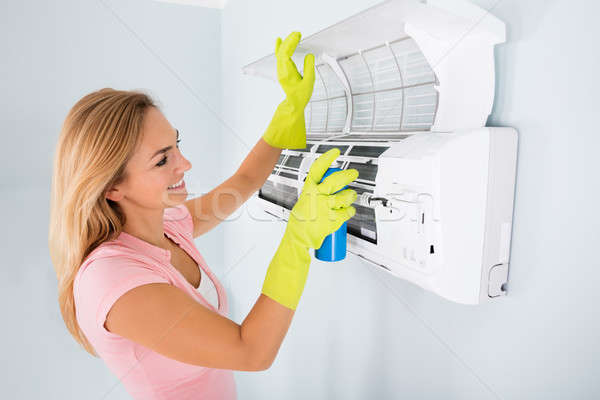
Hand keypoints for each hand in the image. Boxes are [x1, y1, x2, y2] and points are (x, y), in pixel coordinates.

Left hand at [262, 31, 315, 148]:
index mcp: (287, 73)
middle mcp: (281, 71)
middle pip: (282, 52)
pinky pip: (279, 56)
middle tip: (297, 34)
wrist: (294, 104)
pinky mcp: (283, 70)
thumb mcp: (309, 82)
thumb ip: (309, 68)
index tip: (297, 36)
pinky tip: (279, 41)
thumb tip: (309, 56)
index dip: (290, 43)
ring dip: (286, 43)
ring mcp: (281, 70)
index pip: (286, 54)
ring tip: (293, 35)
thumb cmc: (301, 96)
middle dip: (289, 41)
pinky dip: (280, 47)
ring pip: (280, 53)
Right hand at [284, 148, 357, 248]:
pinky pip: (347, 211)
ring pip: (345, 196)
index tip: (335, 152)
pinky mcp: (332, 219)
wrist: (299, 238)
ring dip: (350, 196)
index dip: (327, 158)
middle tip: (353, 174)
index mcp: (308, 189)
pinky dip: (350, 211)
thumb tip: (330, 186)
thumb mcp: (305, 201)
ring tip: (350, 196)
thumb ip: (316, 192)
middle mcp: (316, 196)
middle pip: (336, 180)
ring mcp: (325, 207)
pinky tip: (349, 211)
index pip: (318, 169)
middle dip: (348, 176)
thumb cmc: (301, 220)